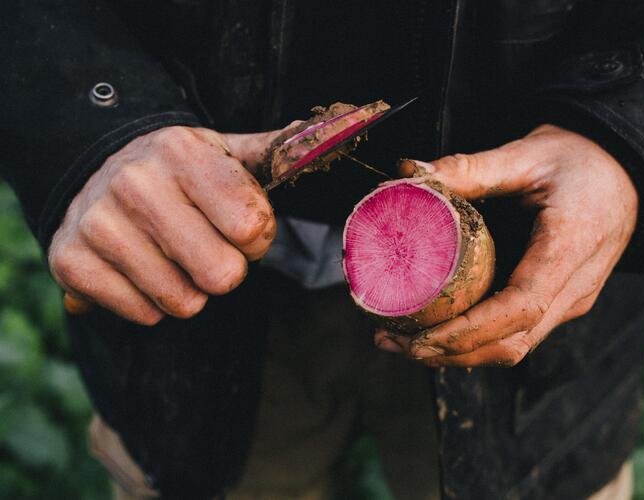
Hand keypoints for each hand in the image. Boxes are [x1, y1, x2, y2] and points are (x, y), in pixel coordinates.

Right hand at [49, 124, 292, 324]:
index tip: (240, 226)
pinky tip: (140, 268)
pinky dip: (151, 302)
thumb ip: (277, 152)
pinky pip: (144, 315)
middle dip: (226, 269)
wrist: (96, 170)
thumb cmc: (179, 170)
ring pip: (184, 302)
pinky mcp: (70, 262)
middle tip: (207, 247)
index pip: (253, 229)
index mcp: (182, 152)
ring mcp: (98, 224)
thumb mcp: (224, 152)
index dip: (257, 238)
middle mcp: (135, 184)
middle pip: (223, 276)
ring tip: (172, 255)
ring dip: (190, 289)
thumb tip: (338, 131)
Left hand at [374, 124, 637, 366]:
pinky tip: (440, 332)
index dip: (468, 331)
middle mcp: (575, 287)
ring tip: (404, 343)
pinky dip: (478, 342)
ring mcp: (572, 300)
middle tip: (393, 343)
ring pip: (514, 346)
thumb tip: (410, 174)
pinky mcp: (562, 302)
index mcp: (569, 248)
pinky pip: (519, 334)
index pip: (520, 307)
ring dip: (460, 354)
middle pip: (512, 342)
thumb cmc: (581, 158)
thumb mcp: (528, 153)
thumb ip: (471, 167)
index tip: (421, 338)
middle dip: (450, 353)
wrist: (627, 172)